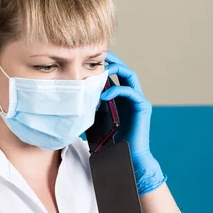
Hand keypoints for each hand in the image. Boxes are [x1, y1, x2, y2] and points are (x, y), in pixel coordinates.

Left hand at [101, 52, 166, 195]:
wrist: (124, 158)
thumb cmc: (108, 143)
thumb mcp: (93, 120)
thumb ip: (88, 107)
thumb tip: (70, 97)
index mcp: (119, 97)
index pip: (113, 74)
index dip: (103, 64)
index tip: (88, 58)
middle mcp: (129, 96)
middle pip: (123, 69)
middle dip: (112, 60)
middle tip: (98, 54)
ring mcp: (137, 100)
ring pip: (129, 75)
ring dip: (116, 69)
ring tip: (102, 70)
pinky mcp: (142, 107)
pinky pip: (131, 91)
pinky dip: (117, 89)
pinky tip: (104, 95)